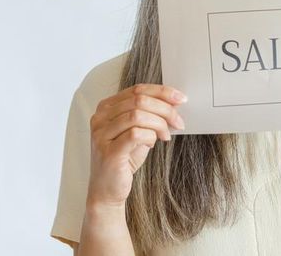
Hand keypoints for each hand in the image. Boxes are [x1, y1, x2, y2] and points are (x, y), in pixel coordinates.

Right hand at [86, 84, 186, 207]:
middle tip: (178, 122)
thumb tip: (174, 102)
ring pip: (137, 115)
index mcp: (106, 108)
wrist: (107, 190)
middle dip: (165, 109)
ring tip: (166, 135)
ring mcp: (101, 135)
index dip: (161, 92)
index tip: (180, 98)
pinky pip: (135, 134)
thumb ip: (149, 116)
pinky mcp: (108, 152)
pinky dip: (150, 136)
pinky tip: (154, 143)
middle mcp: (100, 118)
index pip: (136, 89)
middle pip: (139, 100)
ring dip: (159, 124)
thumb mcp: (138, 132)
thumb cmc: (123, 160)